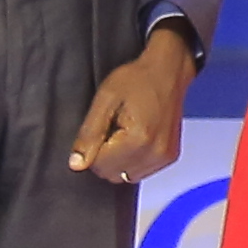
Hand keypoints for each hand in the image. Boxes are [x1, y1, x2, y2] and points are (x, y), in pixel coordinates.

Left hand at [73, 24, 197, 183]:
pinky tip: (135, 139)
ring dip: (119, 161)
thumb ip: (90, 133)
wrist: (169, 71)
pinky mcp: (170, 156)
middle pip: (113, 174)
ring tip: (124, 134)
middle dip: (106, 157)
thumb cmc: (137, 79)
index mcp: (137, 139)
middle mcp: (154, 153)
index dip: (93, 149)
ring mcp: (164, 157)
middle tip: (112, 129)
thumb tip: (77, 164)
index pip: (100, 166)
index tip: (103, 127)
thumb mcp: (105, 99)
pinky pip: (141, 172)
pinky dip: (133, 161)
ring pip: (126, 177)